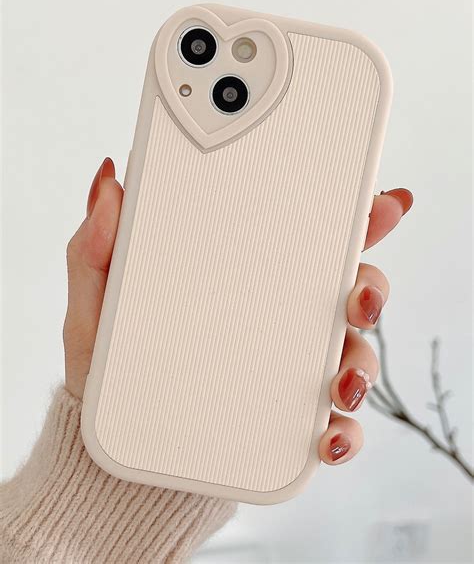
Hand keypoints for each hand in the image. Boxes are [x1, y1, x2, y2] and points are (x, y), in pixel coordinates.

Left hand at [64, 157, 412, 465]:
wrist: (109, 443)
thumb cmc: (109, 364)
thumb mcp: (98, 301)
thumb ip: (98, 245)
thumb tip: (108, 183)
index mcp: (246, 282)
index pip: (307, 242)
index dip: (351, 220)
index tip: (379, 205)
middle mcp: (278, 322)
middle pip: (347, 294)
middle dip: (371, 289)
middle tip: (358, 297)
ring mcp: (288, 374)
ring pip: (353, 357)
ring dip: (363, 365)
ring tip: (341, 381)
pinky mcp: (287, 426)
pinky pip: (334, 426)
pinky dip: (344, 432)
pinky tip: (326, 437)